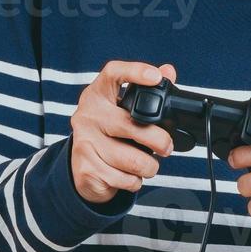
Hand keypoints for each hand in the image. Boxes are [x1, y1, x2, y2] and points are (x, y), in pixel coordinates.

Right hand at [68, 61, 177, 202]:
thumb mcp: (123, 110)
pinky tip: (129, 174)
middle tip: (166, 147)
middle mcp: (88, 115)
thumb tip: (168, 71)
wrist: (81, 168)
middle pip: (132, 125)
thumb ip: (147, 91)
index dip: (136, 72)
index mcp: (98, 95)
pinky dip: (134, 181)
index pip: (113, 73)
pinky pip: (124, 178)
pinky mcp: (87, 168)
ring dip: (148, 166)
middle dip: (159, 141)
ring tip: (147, 164)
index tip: (156, 77)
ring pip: (132, 159)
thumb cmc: (109, 134)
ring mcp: (84, 142)